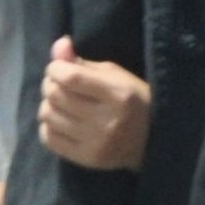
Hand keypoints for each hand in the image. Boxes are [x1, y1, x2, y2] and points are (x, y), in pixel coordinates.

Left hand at [38, 37, 152, 170]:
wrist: (156, 142)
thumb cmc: (136, 101)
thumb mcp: (116, 76)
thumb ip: (84, 62)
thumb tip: (58, 44)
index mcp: (119, 95)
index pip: (71, 77)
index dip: (55, 69)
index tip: (58, 68)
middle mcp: (106, 120)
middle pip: (55, 96)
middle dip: (50, 84)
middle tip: (60, 85)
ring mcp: (96, 143)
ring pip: (48, 116)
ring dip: (49, 105)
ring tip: (62, 103)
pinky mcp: (87, 159)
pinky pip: (49, 138)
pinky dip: (49, 126)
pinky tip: (62, 121)